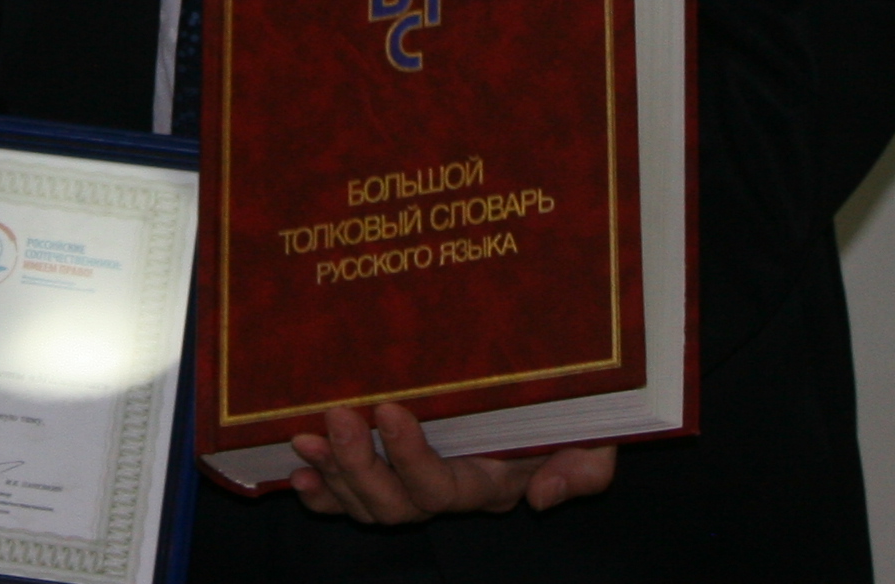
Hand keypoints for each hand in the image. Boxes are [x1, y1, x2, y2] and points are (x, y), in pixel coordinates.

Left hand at [287, 404, 615, 524]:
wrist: (557, 392)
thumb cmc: (574, 409)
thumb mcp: (596, 434)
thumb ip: (584, 468)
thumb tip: (541, 498)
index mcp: (490, 482)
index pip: (444, 486)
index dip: (410, 456)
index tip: (388, 408)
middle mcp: (449, 490)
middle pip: (397, 503)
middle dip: (359, 464)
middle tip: (337, 416)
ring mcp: (416, 483)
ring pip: (368, 503)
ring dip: (333, 474)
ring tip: (304, 440)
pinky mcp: (391, 471)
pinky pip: (350, 499)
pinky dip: (322, 493)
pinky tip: (298, 475)